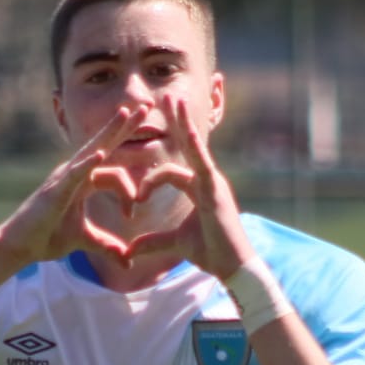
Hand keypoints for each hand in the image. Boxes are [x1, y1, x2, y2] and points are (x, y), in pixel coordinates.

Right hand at [0, 106, 192, 264]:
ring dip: (110, 131)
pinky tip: (102, 154)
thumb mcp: (85, 241)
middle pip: (104, 145)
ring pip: (92, 150)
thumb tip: (129, 261)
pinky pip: (75, 173)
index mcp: (82, 182)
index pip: (114, 173)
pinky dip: (88, 164)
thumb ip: (108, 245)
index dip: (129, 193)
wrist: (19, 246)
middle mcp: (74, 173)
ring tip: (125, 113)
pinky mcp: (55, 190)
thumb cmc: (46, 238)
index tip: (132, 215)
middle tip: (145, 106)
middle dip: (124, 126)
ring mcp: (64, 178)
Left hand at [122, 96, 256, 279]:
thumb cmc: (211, 254)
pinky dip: (195, 148)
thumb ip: (153, 242)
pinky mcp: (215, 190)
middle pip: (188, 146)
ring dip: (184, 123)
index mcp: (199, 189)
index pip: (171, 171)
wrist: (234, 268)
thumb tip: (130, 250)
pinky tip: (188, 131)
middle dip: (177, 122)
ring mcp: (213, 183)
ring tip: (174, 100)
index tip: (138, 200)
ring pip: (194, 149)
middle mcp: (207, 180)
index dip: (151, 181)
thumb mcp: (176, 244)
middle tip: (166, 97)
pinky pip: (203, 164)